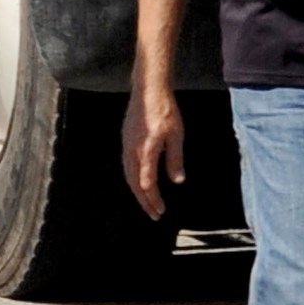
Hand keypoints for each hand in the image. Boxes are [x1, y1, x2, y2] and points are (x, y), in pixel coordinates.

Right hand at [121, 83, 184, 219]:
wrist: (148, 90)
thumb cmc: (165, 110)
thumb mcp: (176, 135)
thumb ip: (175, 159)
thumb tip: (177, 180)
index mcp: (146, 150)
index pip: (147, 182)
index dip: (153, 199)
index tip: (160, 210)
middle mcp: (132, 150)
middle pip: (135, 183)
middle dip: (144, 201)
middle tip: (154, 214)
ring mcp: (126, 145)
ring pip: (129, 176)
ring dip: (138, 192)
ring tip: (147, 203)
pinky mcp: (125, 140)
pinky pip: (126, 166)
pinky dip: (133, 179)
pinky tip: (139, 182)